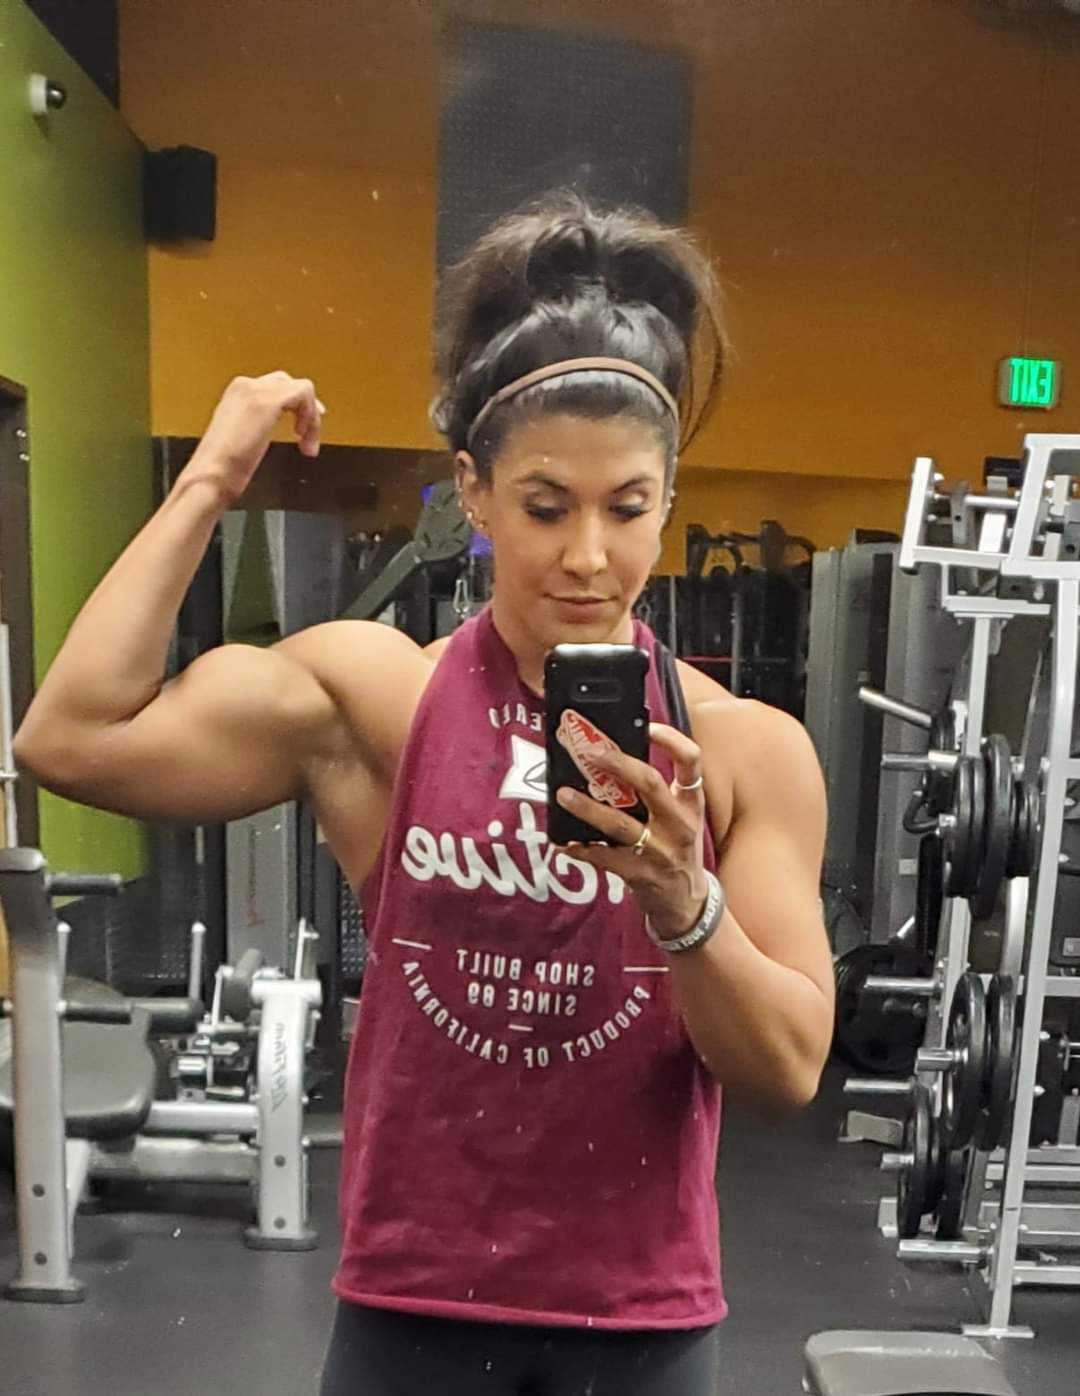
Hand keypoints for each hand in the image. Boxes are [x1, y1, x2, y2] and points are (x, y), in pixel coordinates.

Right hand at [184, 371, 325, 501]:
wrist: (212, 475)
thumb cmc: (221, 468)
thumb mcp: (241, 438)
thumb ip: (255, 426)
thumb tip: (268, 428)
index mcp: (236, 393)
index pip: (276, 386)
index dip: (296, 406)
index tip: (303, 428)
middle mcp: (245, 386)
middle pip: (290, 383)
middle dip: (306, 409)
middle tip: (308, 436)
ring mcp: (256, 391)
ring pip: (301, 389)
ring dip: (311, 418)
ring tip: (307, 444)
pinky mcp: (268, 401)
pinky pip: (304, 394)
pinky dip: (311, 418)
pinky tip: (304, 439)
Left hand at [553, 722, 710, 937]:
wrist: (686, 901)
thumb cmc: (676, 848)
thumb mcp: (681, 817)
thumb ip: (658, 791)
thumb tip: (612, 758)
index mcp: (690, 803)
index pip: (691, 761)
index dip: (670, 739)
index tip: (646, 726)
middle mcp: (679, 823)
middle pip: (650, 783)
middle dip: (617, 763)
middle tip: (589, 752)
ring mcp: (659, 850)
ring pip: (619, 824)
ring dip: (587, 808)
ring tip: (562, 795)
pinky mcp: (639, 874)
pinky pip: (603, 857)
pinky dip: (580, 848)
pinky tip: (562, 841)